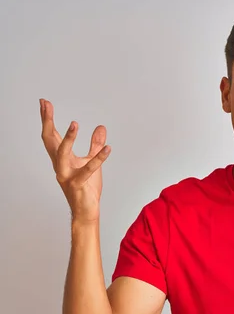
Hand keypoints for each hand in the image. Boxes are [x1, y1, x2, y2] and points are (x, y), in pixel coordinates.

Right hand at [40, 98, 110, 222]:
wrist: (86, 211)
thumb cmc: (87, 188)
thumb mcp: (93, 162)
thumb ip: (96, 145)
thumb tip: (100, 127)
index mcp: (62, 159)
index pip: (52, 135)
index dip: (47, 119)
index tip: (44, 103)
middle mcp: (60, 165)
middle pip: (50, 140)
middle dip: (47, 121)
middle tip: (45, 105)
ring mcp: (67, 175)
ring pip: (62, 154)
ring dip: (68, 138)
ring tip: (74, 123)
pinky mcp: (78, 184)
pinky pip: (88, 170)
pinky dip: (98, 158)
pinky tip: (108, 148)